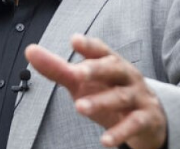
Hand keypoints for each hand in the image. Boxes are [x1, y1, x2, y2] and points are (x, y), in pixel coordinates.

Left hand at [26, 34, 166, 148]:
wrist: (148, 118)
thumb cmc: (110, 93)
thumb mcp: (84, 82)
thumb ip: (59, 68)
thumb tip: (30, 51)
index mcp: (113, 64)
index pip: (102, 51)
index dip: (89, 46)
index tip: (74, 40)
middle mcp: (128, 76)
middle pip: (116, 68)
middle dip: (98, 69)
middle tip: (77, 73)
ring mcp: (139, 97)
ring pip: (122, 96)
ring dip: (102, 101)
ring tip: (80, 107)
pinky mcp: (145, 118)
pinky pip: (134, 123)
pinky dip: (121, 131)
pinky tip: (105, 140)